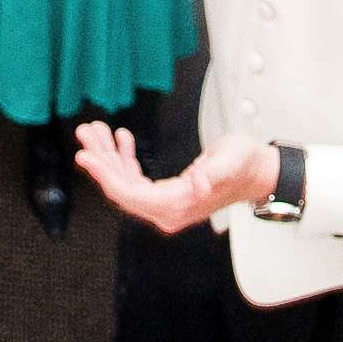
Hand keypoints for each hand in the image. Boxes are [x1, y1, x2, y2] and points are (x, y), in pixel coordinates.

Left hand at [73, 125, 275, 233]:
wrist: (257, 174)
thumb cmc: (245, 165)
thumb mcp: (231, 160)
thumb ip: (215, 172)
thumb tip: (198, 183)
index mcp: (179, 205)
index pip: (130, 193)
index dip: (105, 175)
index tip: (85, 155)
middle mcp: (168, 211)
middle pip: (122, 188)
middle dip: (101, 159)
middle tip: (85, 132)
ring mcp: (166, 205)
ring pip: (126, 183)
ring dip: (109, 156)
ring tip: (96, 130)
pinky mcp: (167, 195)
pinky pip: (137, 180)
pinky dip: (125, 159)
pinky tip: (121, 140)